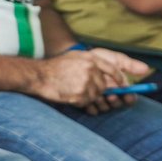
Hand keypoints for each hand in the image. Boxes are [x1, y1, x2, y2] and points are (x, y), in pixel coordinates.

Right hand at [30, 49, 147, 113]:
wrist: (39, 75)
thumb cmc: (56, 67)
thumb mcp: (75, 57)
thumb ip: (91, 63)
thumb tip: (108, 75)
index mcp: (90, 59)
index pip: (113, 69)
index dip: (119, 78)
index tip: (122, 84)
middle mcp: (90, 69)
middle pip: (104, 86)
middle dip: (97, 90)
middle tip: (83, 87)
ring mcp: (85, 83)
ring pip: (95, 96)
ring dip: (86, 96)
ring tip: (72, 89)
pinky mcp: (80, 95)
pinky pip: (86, 102)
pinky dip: (79, 102)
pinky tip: (69, 94)